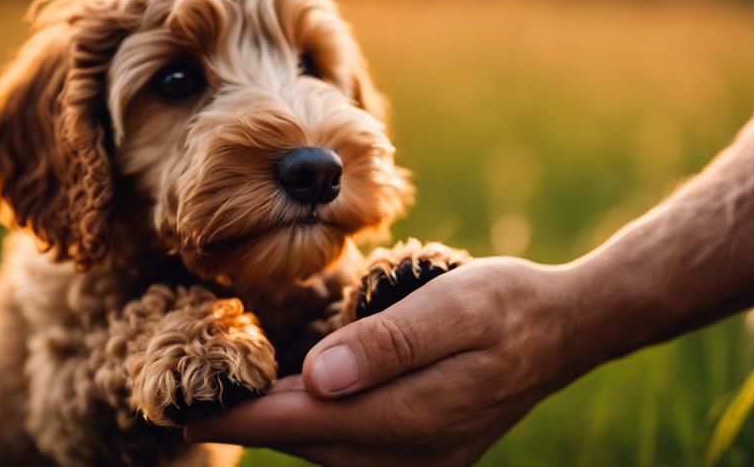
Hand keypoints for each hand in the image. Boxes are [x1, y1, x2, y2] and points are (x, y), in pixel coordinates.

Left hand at [183, 257, 595, 466]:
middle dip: (258, 427)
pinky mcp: (433, 456)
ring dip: (288, 433)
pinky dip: (322, 435)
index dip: (245, 419)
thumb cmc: (505, 303)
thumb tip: (317, 378)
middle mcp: (416, 455)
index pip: (306, 423)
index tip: (189, 416)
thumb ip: (386, 342)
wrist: (564, 330)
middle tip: (203, 409)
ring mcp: (428, 463)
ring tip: (244, 409)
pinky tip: (307, 409)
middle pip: (313, 445)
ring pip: (333, 455)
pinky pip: (358, 454)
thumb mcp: (451, 304)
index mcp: (414, 414)